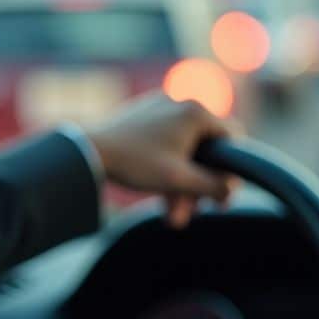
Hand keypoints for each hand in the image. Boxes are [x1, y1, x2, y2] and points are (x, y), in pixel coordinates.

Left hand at [85, 92, 240, 228]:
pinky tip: (159, 196)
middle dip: (198, 186)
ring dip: (181, 184)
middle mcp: (181, 102)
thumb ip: (213, 186)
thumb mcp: (180, 181)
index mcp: (196, 111)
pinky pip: (167, 143)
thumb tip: (232, 189)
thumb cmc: (136, 162)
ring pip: (184, 150)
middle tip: (193, 212)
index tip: (222, 196)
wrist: (86, 151)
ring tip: (171, 216)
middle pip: (204, 149)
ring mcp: (161, 107)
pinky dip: (167, 168)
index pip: (232, 138)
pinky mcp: (144, 116)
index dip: (230, 171)